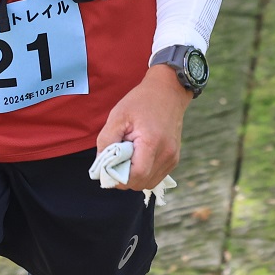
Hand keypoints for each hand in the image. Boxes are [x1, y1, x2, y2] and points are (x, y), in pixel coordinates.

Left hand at [95, 64, 191, 192]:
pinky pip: (156, 176)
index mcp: (152, 143)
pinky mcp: (174, 159)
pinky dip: (144, 172)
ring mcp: (173, 158)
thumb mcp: (117, 116)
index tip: (108, 169)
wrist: (168, 91)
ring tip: (127, 156)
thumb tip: (101, 166)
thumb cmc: (140, 102)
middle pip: (142, 183)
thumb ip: (106, 141)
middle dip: (125, 178)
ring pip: (149, 183)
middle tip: (115, 161)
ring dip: (134, 176)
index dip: (118, 178)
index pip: (136, 176)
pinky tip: (137, 156)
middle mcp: (166, 154)